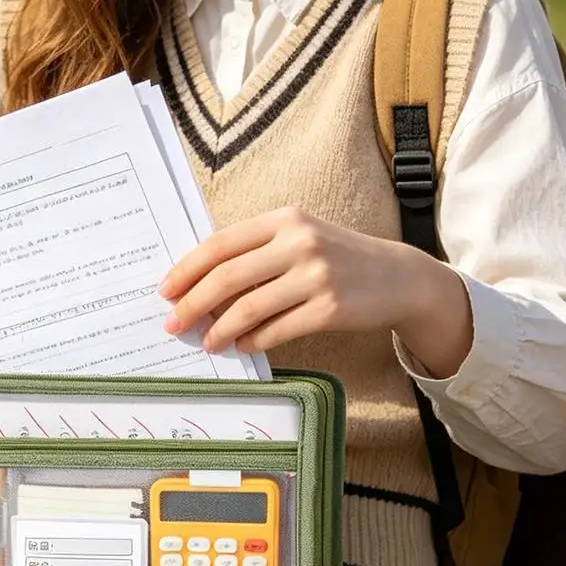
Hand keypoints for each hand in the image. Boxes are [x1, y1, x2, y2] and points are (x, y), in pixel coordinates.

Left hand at [159, 206, 473, 375]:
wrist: (398, 278)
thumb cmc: (339, 258)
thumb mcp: (301, 237)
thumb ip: (257, 250)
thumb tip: (201, 283)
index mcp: (285, 219)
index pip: (221, 244)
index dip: (187, 269)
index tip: (166, 290)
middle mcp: (299, 242)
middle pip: (227, 276)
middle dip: (192, 303)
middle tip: (174, 324)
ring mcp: (317, 276)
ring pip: (248, 307)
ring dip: (219, 329)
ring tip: (207, 341)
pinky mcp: (331, 309)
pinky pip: (277, 330)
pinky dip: (253, 341)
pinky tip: (242, 346)